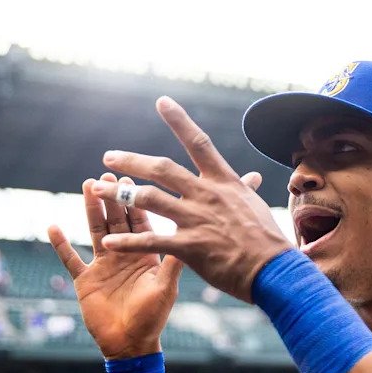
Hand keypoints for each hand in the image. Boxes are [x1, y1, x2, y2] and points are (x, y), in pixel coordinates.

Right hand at [47, 174, 182, 359]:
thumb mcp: (165, 287)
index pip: (139, 222)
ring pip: (95, 231)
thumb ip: (173, 262)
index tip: (129, 179)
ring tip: (86, 186)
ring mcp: (103, 266)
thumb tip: (189, 235)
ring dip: (90, 210)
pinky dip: (61, 245)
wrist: (131, 344)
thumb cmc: (153, 317)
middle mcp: (124, 255)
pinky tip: (52, 226)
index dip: (134, 201)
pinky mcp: (85, 280)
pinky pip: (70, 259)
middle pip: (116, 220)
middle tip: (106, 175)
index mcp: (145, 255)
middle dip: (112, 197)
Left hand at [91, 97, 292, 301]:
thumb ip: (244, 190)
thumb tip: (251, 177)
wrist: (274, 270)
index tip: (162, 101)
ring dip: (119, 194)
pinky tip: (108, 242)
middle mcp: (206, 195)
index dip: (179, 120)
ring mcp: (196, 219)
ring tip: (97, 190)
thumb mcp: (255, 207)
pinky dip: (127, 241)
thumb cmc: (268, 240)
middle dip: (131, 160)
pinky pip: (151, 240)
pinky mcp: (189, 247)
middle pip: (161, 169)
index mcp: (223, 182)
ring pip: (148, 199)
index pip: (198, 143)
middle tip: (109, 157)